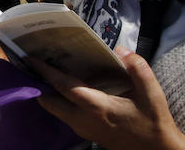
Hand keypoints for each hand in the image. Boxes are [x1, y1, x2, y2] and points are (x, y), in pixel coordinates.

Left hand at [34, 47, 184, 149]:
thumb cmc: (153, 122)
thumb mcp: (152, 93)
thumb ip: (137, 69)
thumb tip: (119, 50)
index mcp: (97, 107)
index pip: (64, 87)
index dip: (47, 72)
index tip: (31, 58)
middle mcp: (83, 120)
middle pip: (50, 103)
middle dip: (38, 84)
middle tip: (32, 65)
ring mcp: (83, 129)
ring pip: (55, 111)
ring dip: (48, 94)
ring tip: (45, 73)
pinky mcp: (86, 134)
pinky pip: (64, 115)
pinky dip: (58, 102)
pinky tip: (64, 89)